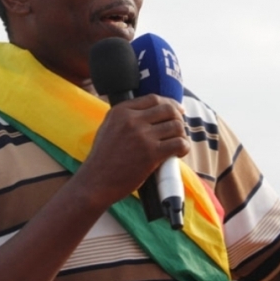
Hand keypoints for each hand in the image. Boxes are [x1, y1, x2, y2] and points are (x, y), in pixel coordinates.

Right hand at [75, 94, 189, 206]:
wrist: (96, 181)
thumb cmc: (102, 158)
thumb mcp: (108, 127)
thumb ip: (126, 117)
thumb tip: (151, 112)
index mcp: (121, 111)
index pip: (153, 98)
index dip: (170, 103)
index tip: (177, 110)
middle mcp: (132, 120)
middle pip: (168, 109)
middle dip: (178, 118)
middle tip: (179, 129)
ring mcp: (142, 136)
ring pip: (176, 126)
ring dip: (182, 134)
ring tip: (178, 142)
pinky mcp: (151, 154)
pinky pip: (178, 143)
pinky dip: (183, 147)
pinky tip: (179, 152)